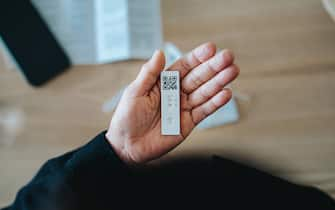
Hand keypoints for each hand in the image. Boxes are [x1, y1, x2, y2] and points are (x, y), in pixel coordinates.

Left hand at [106, 43, 238, 164]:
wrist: (127, 146)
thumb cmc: (127, 117)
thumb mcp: (135, 92)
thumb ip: (149, 73)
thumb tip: (159, 53)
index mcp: (164, 83)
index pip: (184, 66)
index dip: (197, 58)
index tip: (211, 49)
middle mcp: (176, 93)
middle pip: (198, 77)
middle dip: (213, 67)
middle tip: (228, 57)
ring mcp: (184, 107)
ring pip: (204, 92)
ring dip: (219, 82)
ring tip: (232, 71)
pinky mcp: (188, 123)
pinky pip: (204, 111)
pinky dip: (215, 103)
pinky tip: (226, 93)